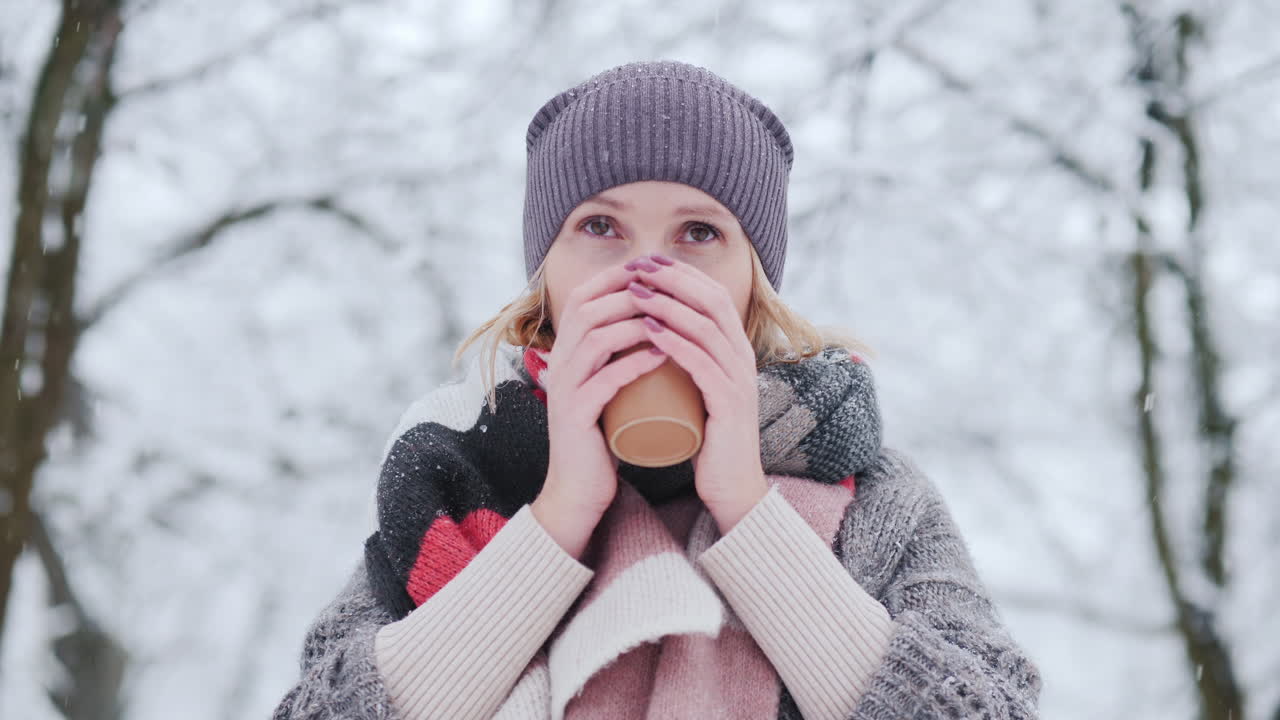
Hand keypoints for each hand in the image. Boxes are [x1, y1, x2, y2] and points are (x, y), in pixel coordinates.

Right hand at [534, 261, 672, 558]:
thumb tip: (655, 320)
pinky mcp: (575, 415)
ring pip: (594, 338)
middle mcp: (558, 363)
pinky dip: (632, 364)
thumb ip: (616, 355)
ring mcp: (565, 389)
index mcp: (565, 351)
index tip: (652, 268)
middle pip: (587, 309)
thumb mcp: (605, 384)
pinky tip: (659, 356)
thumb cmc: (601, 433)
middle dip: (627, 293)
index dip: (614, 276)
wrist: (580, 488)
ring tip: (670, 319)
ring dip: (633, 323)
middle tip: (666, 289)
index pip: (583, 297)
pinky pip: (602, 380)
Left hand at [625, 253, 768, 534]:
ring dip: (668, 305)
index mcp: (735, 350)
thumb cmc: (706, 436)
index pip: (712, 295)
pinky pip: (702, 363)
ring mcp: (739, 379)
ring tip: (635, 293)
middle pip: (711, 301)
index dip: (681, 274)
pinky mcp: (729, 404)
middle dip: (674, 279)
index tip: (647, 262)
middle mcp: (742, 357)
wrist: (730, 485)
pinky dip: (675, 343)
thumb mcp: (697, 388)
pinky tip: (651, 331)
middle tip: (638, 267)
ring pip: (705, 328)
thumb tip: (651, 332)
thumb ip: (685, 360)